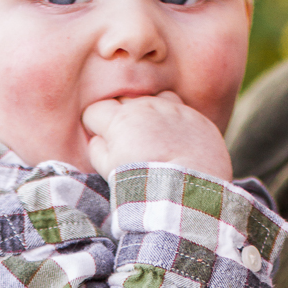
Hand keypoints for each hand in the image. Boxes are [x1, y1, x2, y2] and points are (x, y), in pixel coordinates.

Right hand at [83, 91, 232, 182]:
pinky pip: (177, 108)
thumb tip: (97, 138)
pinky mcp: (192, 116)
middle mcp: (144, 105)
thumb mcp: (109, 171)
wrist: (189, 188)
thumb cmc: (143, 182)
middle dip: (120, 118)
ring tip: (152, 137)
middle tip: (128, 144)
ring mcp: (170, 108)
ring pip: (151, 99)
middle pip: (122, 101)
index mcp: (120, 119)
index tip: (103, 143)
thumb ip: (97, 149)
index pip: (95, 111)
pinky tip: (174, 139)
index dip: (95, 128)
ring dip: (147, 113)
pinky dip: (171, 120)